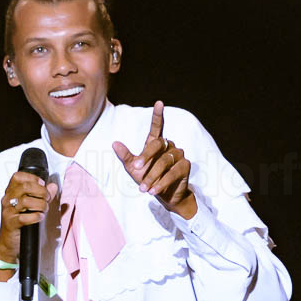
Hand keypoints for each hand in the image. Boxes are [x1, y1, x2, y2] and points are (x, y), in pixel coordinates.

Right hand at [0, 171, 58, 263]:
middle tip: (47, 199)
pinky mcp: (11, 224)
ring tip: (44, 210)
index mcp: (11, 193)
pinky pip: (24, 218)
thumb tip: (53, 186)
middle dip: (41, 191)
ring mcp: (8, 212)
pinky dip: (36, 216)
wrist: (8, 243)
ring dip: (40, 205)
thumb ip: (43, 195)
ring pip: (26, 201)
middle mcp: (7, 200)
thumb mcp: (31, 206)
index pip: (18, 177)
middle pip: (25, 187)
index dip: (32, 178)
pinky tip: (39, 217)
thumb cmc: (20, 223)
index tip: (42, 185)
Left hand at [112, 101, 196, 218]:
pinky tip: (153, 191)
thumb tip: (114, 143)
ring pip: (164, 161)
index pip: (157, 127)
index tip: (159, 103)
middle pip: (157, 144)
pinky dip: (161, 182)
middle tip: (136, 168)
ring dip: (152, 176)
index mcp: (156, 144)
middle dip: (146, 157)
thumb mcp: (133, 169)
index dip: (157, 115)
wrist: (164, 197)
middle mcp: (168, 146)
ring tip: (143, 188)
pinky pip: (172, 173)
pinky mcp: (185, 166)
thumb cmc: (148, 179)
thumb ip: (126, 156)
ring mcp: (178, 155)